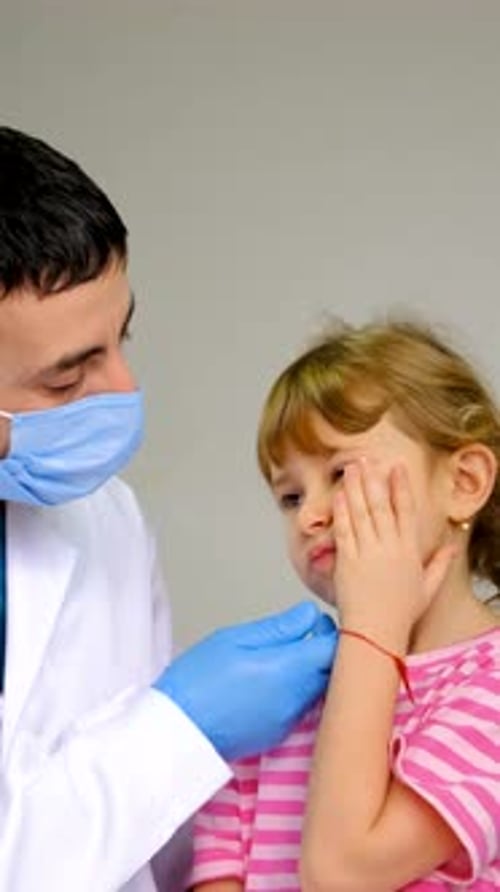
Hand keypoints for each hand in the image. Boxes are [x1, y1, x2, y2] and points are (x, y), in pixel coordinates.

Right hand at [155, 601, 337, 760]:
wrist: (176, 732)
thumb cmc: (197, 682)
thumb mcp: (234, 639)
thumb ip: (278, 628)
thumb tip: (309, 615)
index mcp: (287, 671)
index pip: (334, 649)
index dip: (331, 630)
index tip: (315, 621)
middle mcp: (296, 699)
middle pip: (332, 671)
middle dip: (324, 650)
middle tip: (301, 635)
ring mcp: (289, 720)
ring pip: (319, 689)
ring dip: (311, 671)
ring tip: (280, 657)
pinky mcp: (279, 733)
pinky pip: (301, 706)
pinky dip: (296, 691)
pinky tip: (270, 682)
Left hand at [333, 461, 454, 643]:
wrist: (375, 632)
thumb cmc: (400, 614)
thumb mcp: (427, 588)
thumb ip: (440, 564)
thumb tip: (453, 547)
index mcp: (409, 551)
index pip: (406, 510)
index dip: (401, 486)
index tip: (396, 466)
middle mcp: (389, 548)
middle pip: (381, 505)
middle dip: (373, 479)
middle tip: (366, 459)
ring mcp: (367, 553)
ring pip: (361, 513)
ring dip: (354, 488)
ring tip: (349, 468)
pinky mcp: (347, 561)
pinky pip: (344, 529)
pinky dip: (341, 510)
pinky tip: (338, 495)